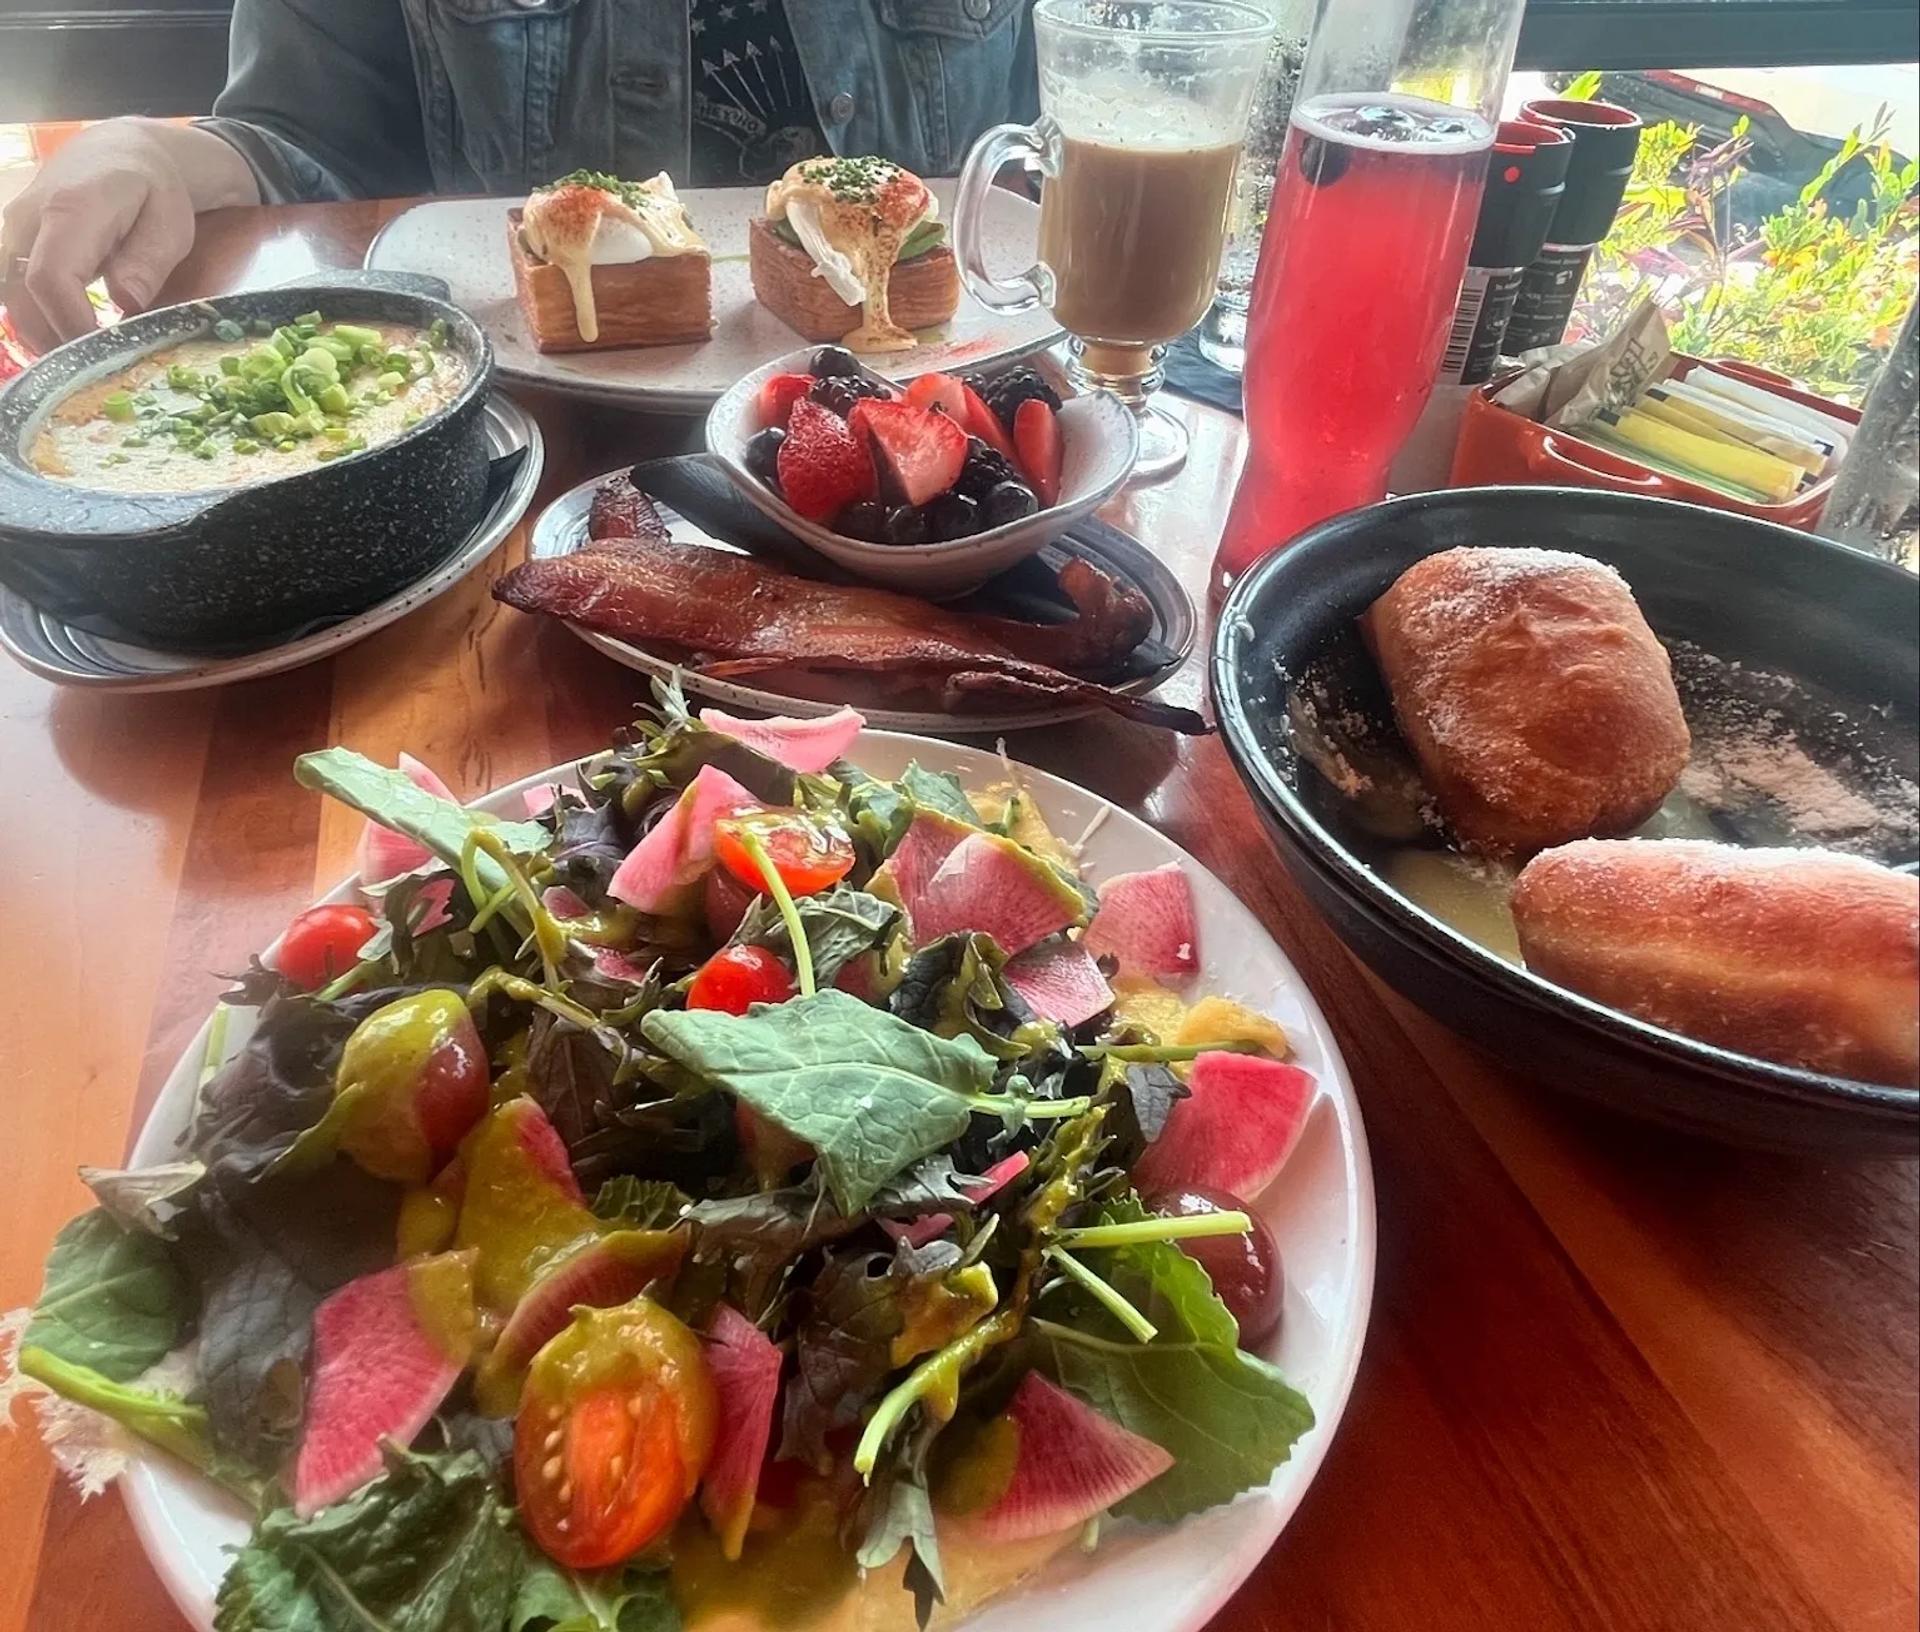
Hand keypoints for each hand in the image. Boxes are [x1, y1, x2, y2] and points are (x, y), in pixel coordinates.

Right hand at [1, 119, 197, 349]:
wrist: (118, 152)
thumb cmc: (152, 189)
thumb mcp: (170, 223)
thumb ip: (148, 262)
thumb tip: (126, 303)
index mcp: (70, 211)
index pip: (50, 279)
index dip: (70, 325)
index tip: (101, 354)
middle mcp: (26, 220)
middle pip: (21, 296)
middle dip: (55, 340)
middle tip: (97, 370)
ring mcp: (10, 231)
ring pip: (8, 298)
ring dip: (40, 334)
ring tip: (83, 359)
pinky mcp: (8, 243)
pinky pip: (8, 290)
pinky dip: (33, 318)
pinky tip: (64, 337)